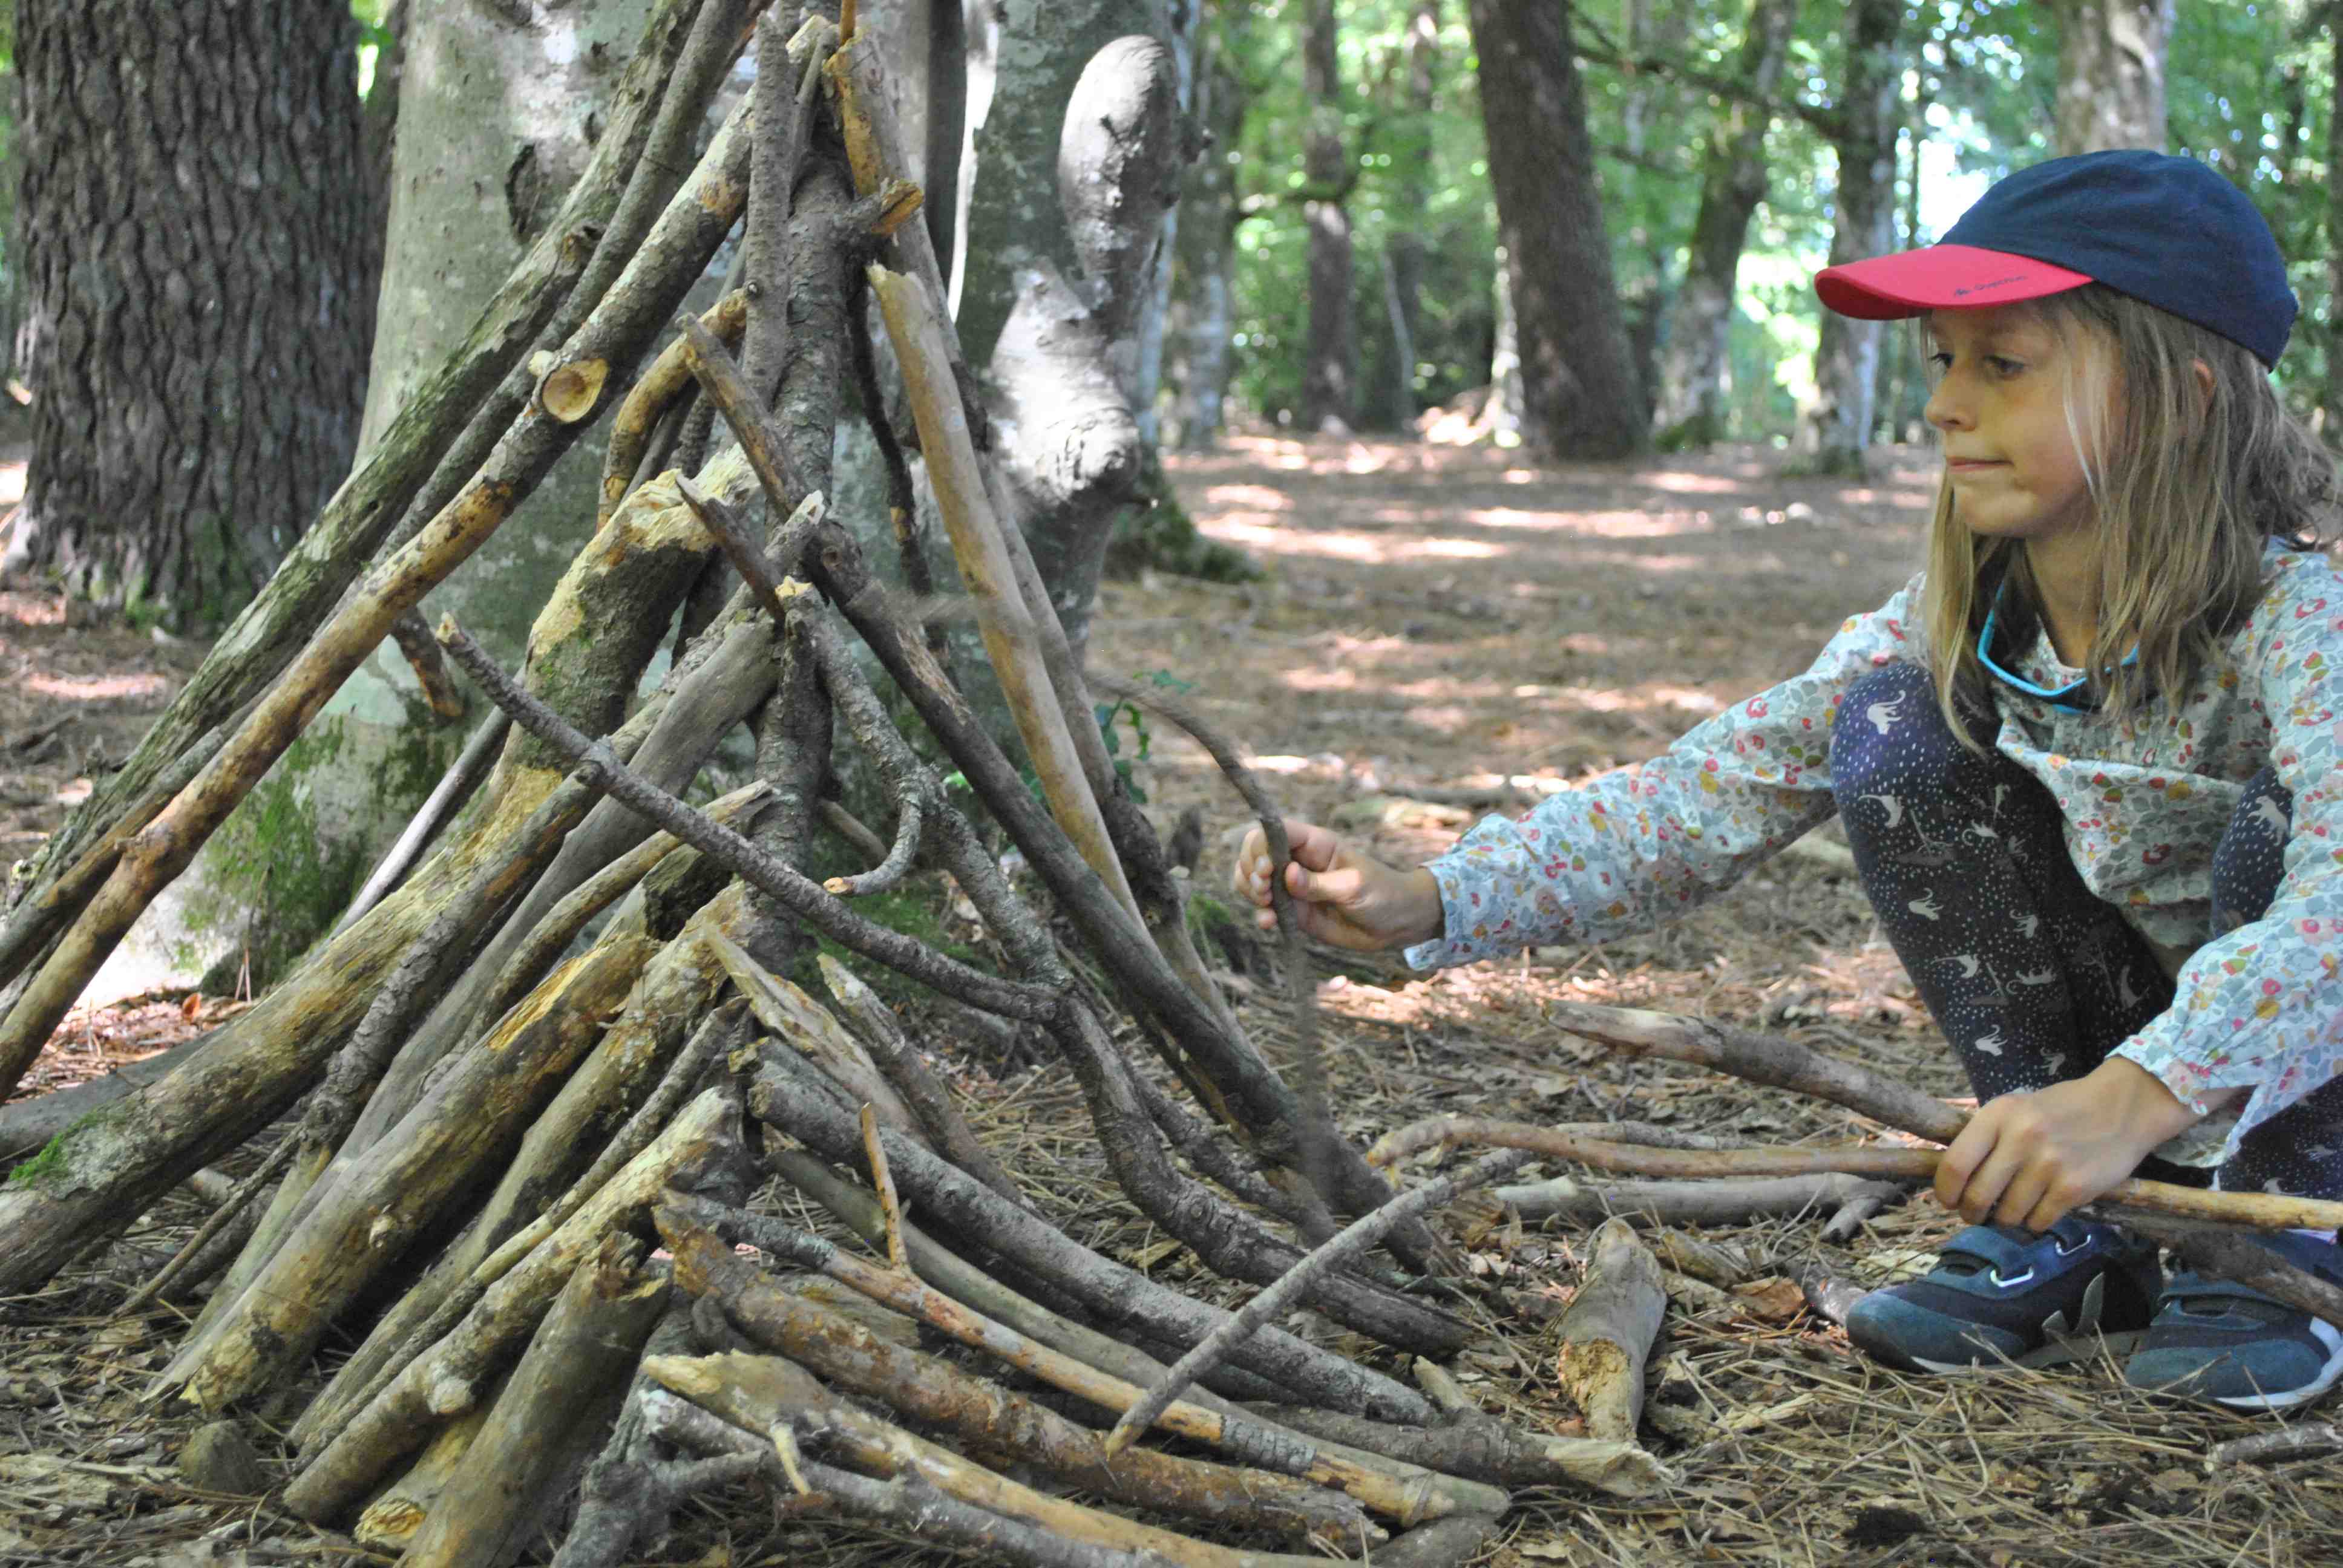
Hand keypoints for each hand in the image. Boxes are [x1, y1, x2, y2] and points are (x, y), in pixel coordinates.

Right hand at [1229, 819, 1444, 952]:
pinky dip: (1260, 914)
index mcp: (1315, 844)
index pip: (1276, 831)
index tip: (1267, 870)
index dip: (1262, 846)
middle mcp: (1298, 861)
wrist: (1396, 924)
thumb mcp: (1353, 886)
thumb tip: (1287, 875)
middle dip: (1251, 870)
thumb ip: (1319, 884)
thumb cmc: (1382, 894)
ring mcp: (1293, 886)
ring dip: (1249, 890)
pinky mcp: (1294, 910)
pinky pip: (1265, 907)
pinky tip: (1267, 922)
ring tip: (1266, 905)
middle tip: (1265, 890)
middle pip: (1255, 852)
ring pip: (1252, 879)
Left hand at [1934, 1057, 2201, 1231]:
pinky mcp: (2074, 1188)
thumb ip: (1985, 1138)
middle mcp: (2021, 1138)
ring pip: (2007, 1214)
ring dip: (2005, 1218)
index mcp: (1999, 1115)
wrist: (2121, 1107)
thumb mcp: (2015, 1109)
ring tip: (2014, 1206)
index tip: (1948, 1200)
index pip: (1955, 1164)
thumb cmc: (2060, 1110)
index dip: (1944, 1191)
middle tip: (1974, 1214)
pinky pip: (2038, 1222)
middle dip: (1971, 1213)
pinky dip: (2034, 1221)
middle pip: (1977, 1196)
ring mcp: (2049, 1164)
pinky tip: (2041, 1206)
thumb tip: (1951, 1178)